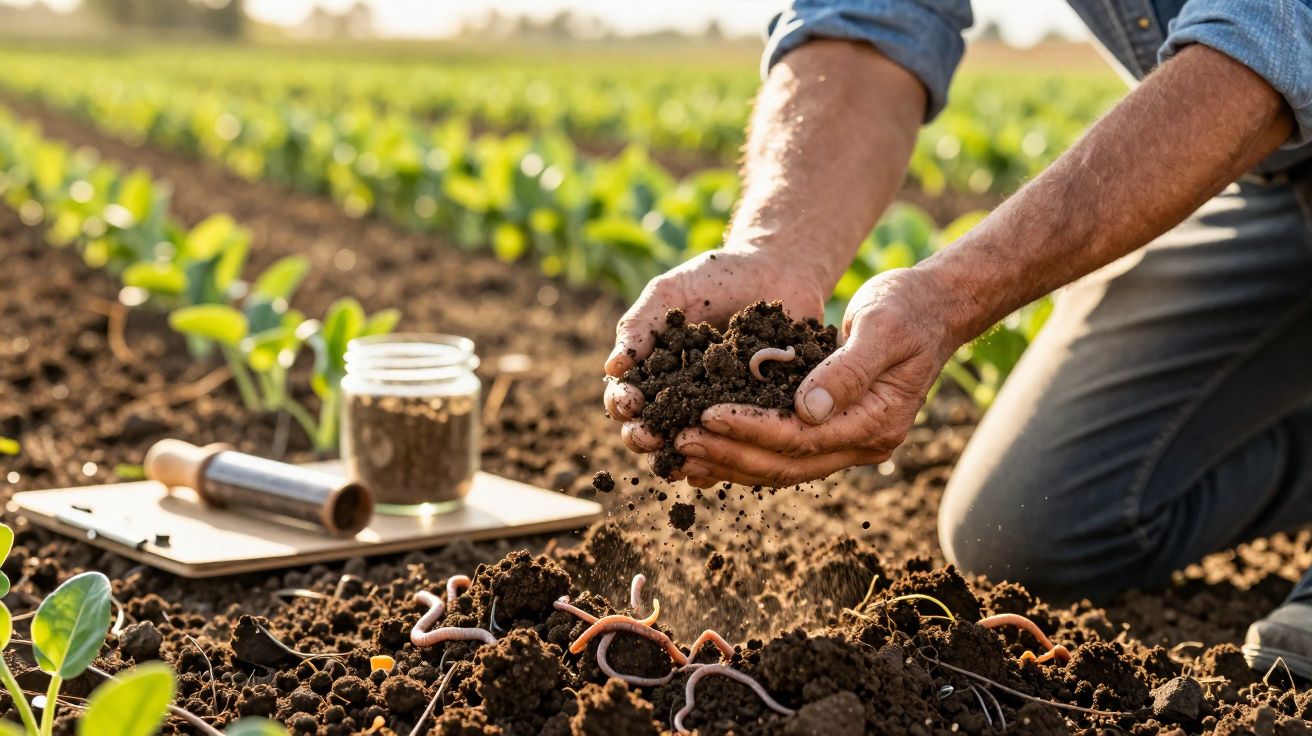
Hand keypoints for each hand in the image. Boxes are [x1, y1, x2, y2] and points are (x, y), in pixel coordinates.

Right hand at [603, 247, 827, 470]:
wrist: (780, 270)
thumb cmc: (719, 277)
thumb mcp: (672, 291)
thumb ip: (640, 324)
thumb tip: (611, 369)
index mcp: (653, 369)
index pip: (626, 396)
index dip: (622, 404)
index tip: (630, 402)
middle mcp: (681, 397)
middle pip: (651, 430)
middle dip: (643, 437)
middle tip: (650, 436)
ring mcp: (717, 410)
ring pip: (689, 447)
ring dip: (679, 456)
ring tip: (680, 456)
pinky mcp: (754, 417)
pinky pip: (735, 446)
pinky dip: (723, 460)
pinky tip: (719, 463)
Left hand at [670, 268, 960, 486]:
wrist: (934, 309)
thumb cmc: (908, 309)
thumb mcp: (881, 328)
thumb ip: (847, 369)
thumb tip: (807, 409)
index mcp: (877, 422)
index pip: (801, 438)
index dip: (751, 430)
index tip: (706, 415)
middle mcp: (865, 444)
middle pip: (786, 465)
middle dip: (730, 455)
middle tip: (679, 442)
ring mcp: (850, 443)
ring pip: (781, 468)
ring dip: (730, 462)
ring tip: (681, 453)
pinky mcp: (834, 432)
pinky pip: (784, 453)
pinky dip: (745, 453)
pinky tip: (707, 449)